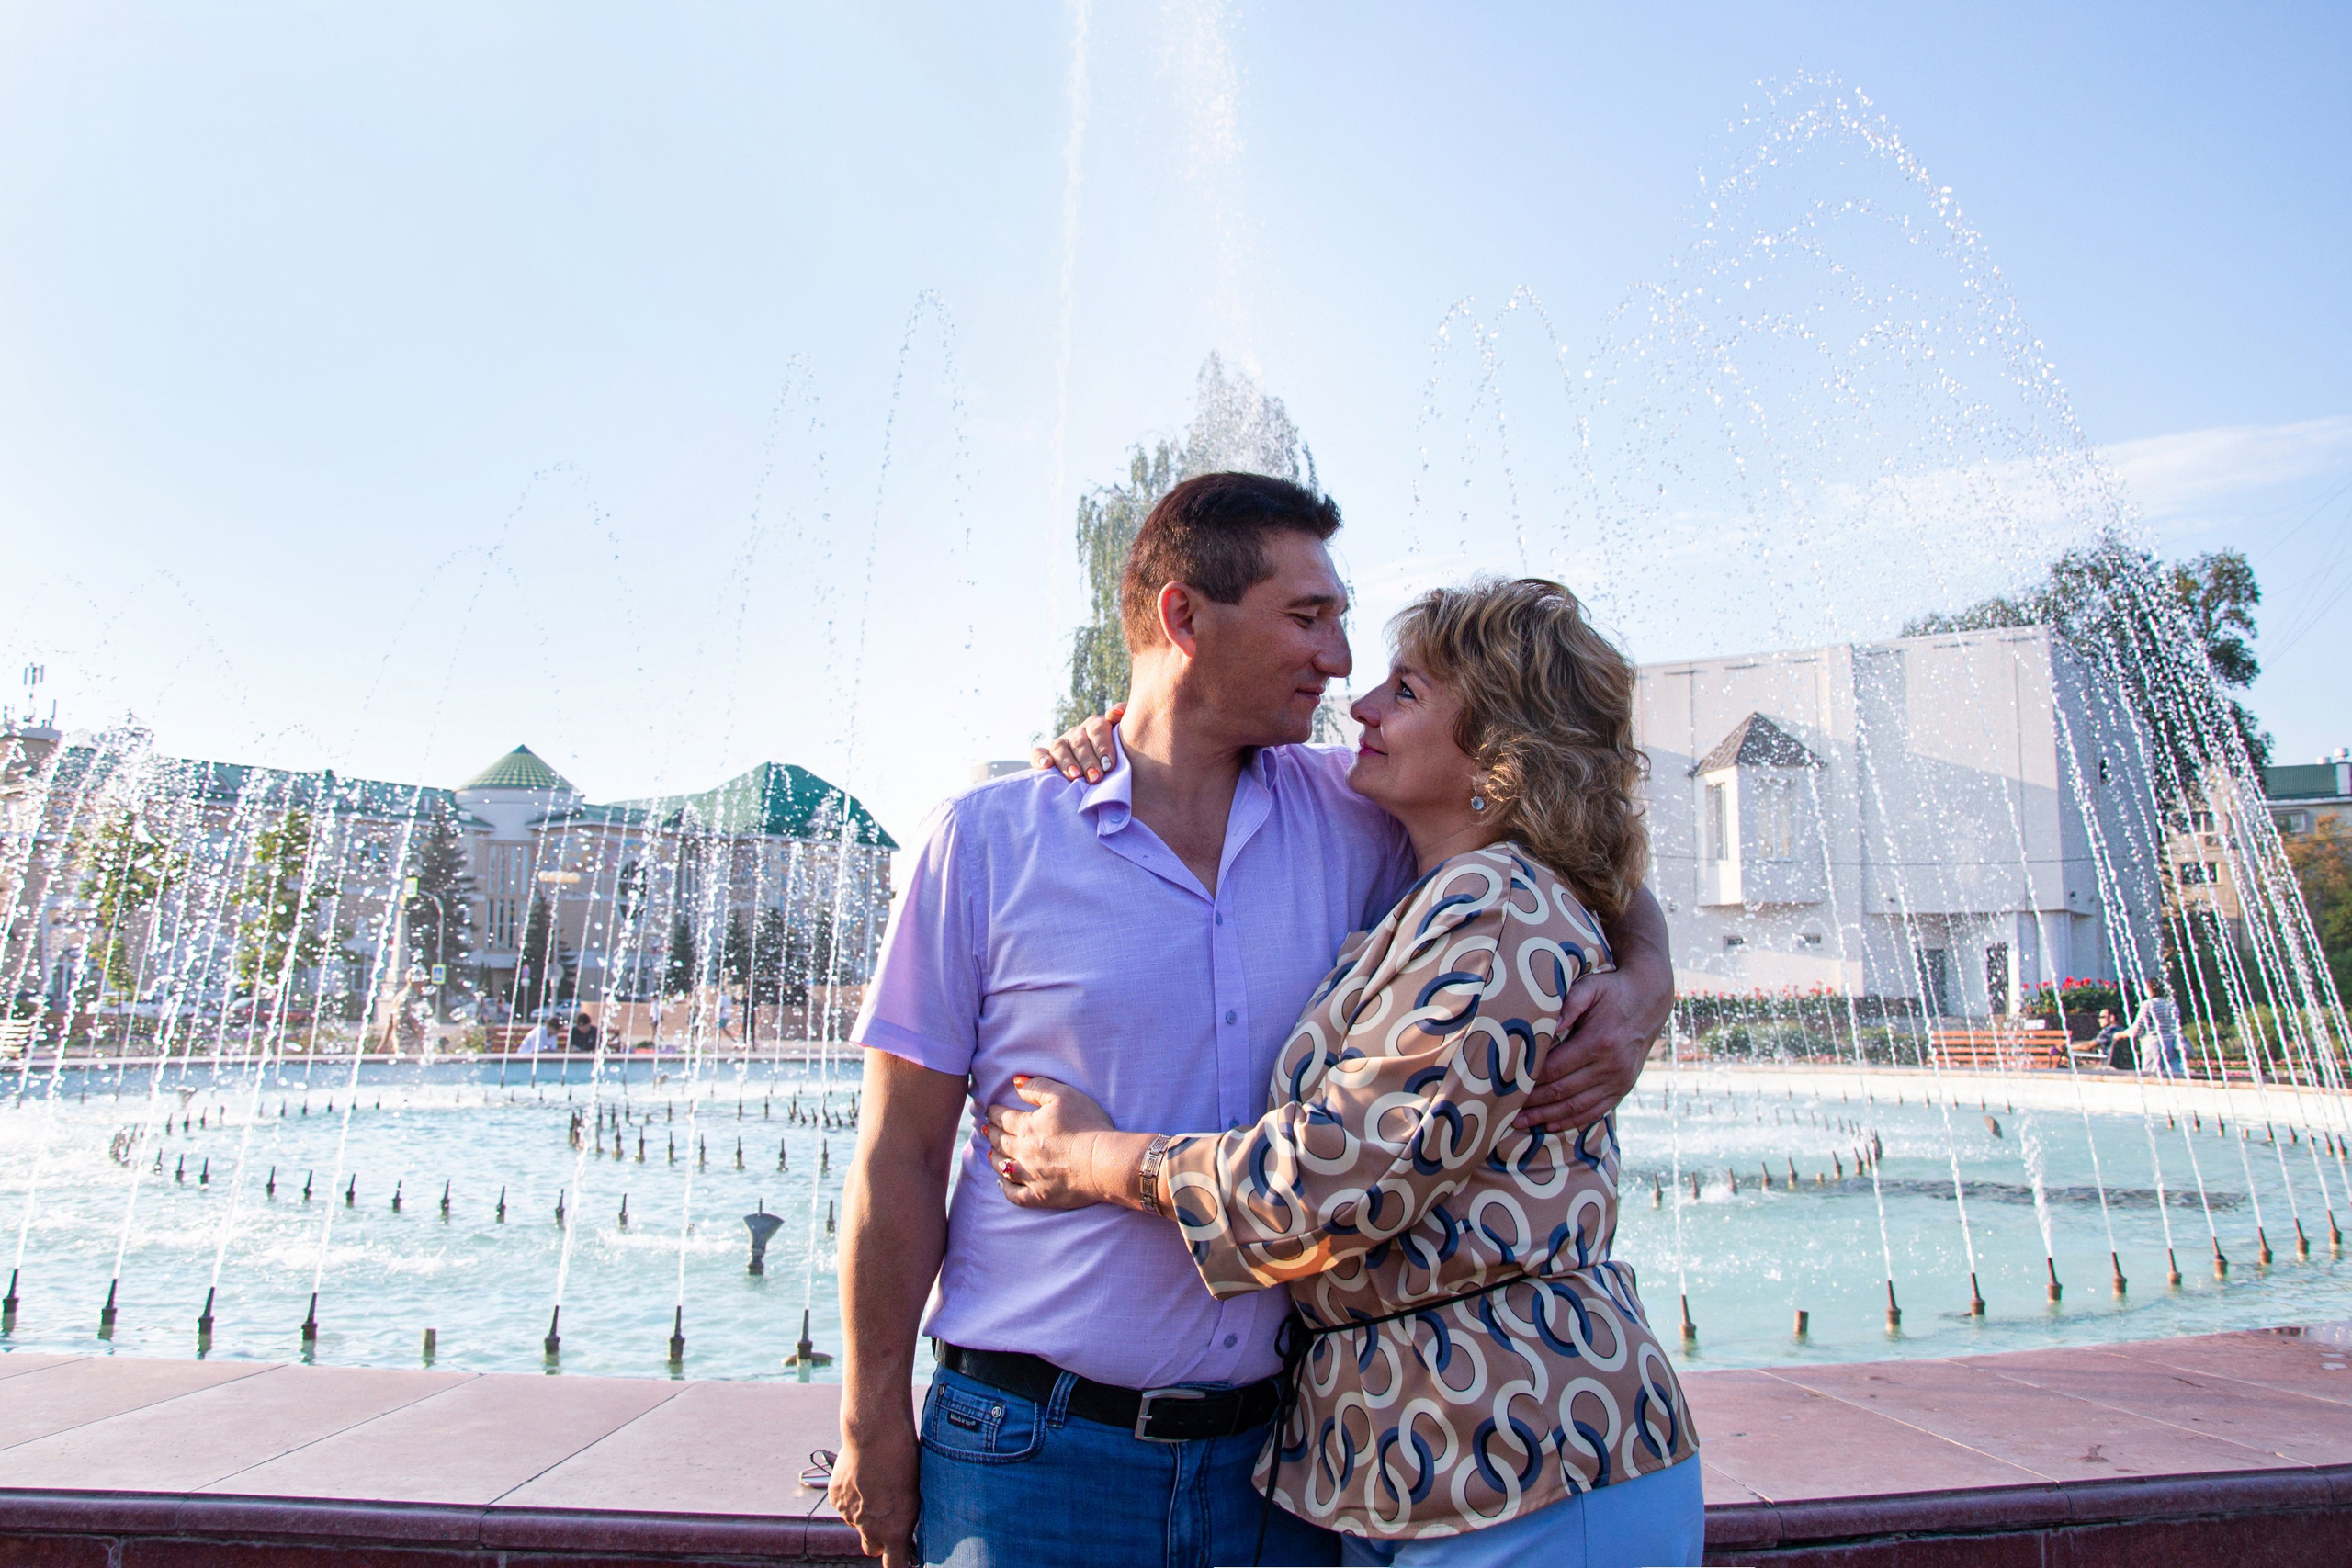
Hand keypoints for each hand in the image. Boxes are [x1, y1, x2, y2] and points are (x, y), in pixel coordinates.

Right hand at [830, 1425, 918, 1567]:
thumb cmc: (904, 1458)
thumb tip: (908, 1522)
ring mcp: (849, 1514)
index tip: (902, 1559)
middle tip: (887, 1518)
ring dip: (864, 1513)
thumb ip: (909, 1515)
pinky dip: (852, 1496)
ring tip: (876, 1484)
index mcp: (894, 1530)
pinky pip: (844, 1505)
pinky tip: (862, 1475)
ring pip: (856, 1523)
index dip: (898, 1563)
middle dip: (878, 1539)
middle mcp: (869, 1528)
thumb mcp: (917, 1492)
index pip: (894, 1565)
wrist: (876, 1434)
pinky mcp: (836, 1498)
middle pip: (871, 1549)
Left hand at [983, 1075, 1119, 1208]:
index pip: (1003, 1118)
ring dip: (994, 1158)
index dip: (995, 1112)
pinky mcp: (1039, 1196)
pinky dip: (1005, 1188)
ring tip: (990, 1153)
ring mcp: (1030, 1176)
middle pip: (1000, 1141)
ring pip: (1003, 1167)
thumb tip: (1015, 1083)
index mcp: (1027, 1126)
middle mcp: (1022, 1151)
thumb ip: (1038, 1087)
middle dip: (991, 1133)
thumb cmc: (1087, 1125)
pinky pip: (1014, 1195)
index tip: (990, 1110)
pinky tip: (1002, 1184)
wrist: (1102, 1163)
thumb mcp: (1064, 1095)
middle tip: (985, 1130)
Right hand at [1031, 704, 1123, 782]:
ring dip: (1067, 761)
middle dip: (1087, 760)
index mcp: (1097, 727)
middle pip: (1079, 741)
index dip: (1103, 746)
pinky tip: (1046, 765)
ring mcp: (1061, 744)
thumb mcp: (1127, 743)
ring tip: (1075, 777)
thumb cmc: (1119, 761)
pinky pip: (1037, 752)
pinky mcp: (1045, 756)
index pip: (1098, 729)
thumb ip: (1123, 721)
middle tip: (1096, 777)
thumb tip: (1114, 713)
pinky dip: (1040, 758)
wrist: (1104, 780)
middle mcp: (1078, 733)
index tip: (1109, 765)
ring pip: (1059, 746)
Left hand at [1518, 958, 1670, 1131]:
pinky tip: (1550, 1126)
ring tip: (1521, 1123)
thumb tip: (1547, 1028)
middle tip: (1505, 1110)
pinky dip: (1572, 1121)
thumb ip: (1568, 1006)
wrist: (1649, 999)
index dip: (1530, 1080)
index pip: (1555, 1069)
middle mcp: (1611, 1066)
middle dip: (1533, 1104)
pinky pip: (1596, 1111)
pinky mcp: (1624, 1087)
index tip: (1507, 1086)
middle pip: (1563, 1092)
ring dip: (1547, 1118)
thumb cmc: (1612, 991)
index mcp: (1599, 1042)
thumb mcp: (1589, 988)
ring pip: (1577, 1107)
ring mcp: (1619, 1080)